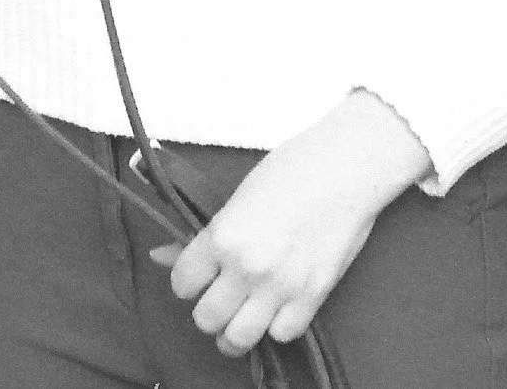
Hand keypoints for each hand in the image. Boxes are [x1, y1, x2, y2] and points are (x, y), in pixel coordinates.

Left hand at [151, 93, 430, 359]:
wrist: (344, 167)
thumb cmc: (292, 169)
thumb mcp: (238, 195)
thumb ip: (204, 235)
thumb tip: (162, 256)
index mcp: (223, 235)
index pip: (182, 282)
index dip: (186, 279)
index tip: (196, 276)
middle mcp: (247, 267)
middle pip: (207, 319)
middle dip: (208, 309)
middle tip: (218, 296)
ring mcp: (281, 286)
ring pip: (239, 339)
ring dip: (235, 330)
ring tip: (240, 317)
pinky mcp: (312, 297)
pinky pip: (282, 335)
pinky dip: (276, 326)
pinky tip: (275, 308)